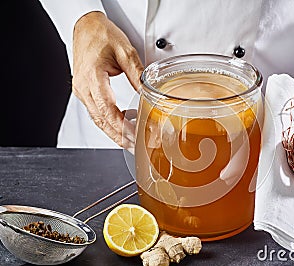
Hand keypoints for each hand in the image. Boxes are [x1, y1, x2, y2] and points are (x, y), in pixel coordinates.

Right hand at [72, 11, 143, 150]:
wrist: (85, 26)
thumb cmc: (101, 35)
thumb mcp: (126, 52)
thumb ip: (138, 75)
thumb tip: (149, 94)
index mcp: (92, 77)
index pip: (107, 110)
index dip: (122, 127)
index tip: (135, 136)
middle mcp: (83, 87)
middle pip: (101, 120)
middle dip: (119, 136)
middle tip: (135, 147)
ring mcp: (81, 90)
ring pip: (97, 119)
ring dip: (114, 132)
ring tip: (131, 141)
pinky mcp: (84, 91)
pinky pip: (96, 112)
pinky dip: (109, 122)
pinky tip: (123, 125)